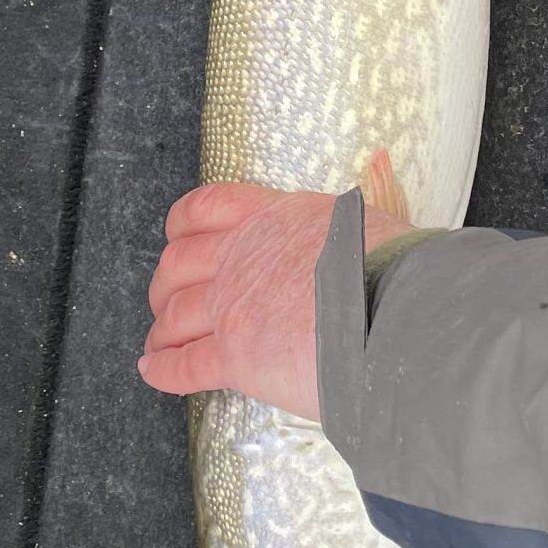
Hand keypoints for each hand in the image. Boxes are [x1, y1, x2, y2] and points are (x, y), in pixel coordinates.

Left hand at [141, 182, 409, 419]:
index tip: (177, 237)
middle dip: (166, 283)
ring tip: (158, 342)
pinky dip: (163, 371)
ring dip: (161, 330)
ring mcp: (232, 306)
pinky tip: (154, 373)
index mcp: (273, 217)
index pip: (208, 208)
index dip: (183, 226)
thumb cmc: (393, 269)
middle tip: (168, 298)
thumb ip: (348, 212)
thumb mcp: (365, 220)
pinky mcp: (234, 357)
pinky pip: (184, 366)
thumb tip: (374, 174)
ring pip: (175, 315)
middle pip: (178, 263)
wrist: (394, 314)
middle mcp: (242, 256)